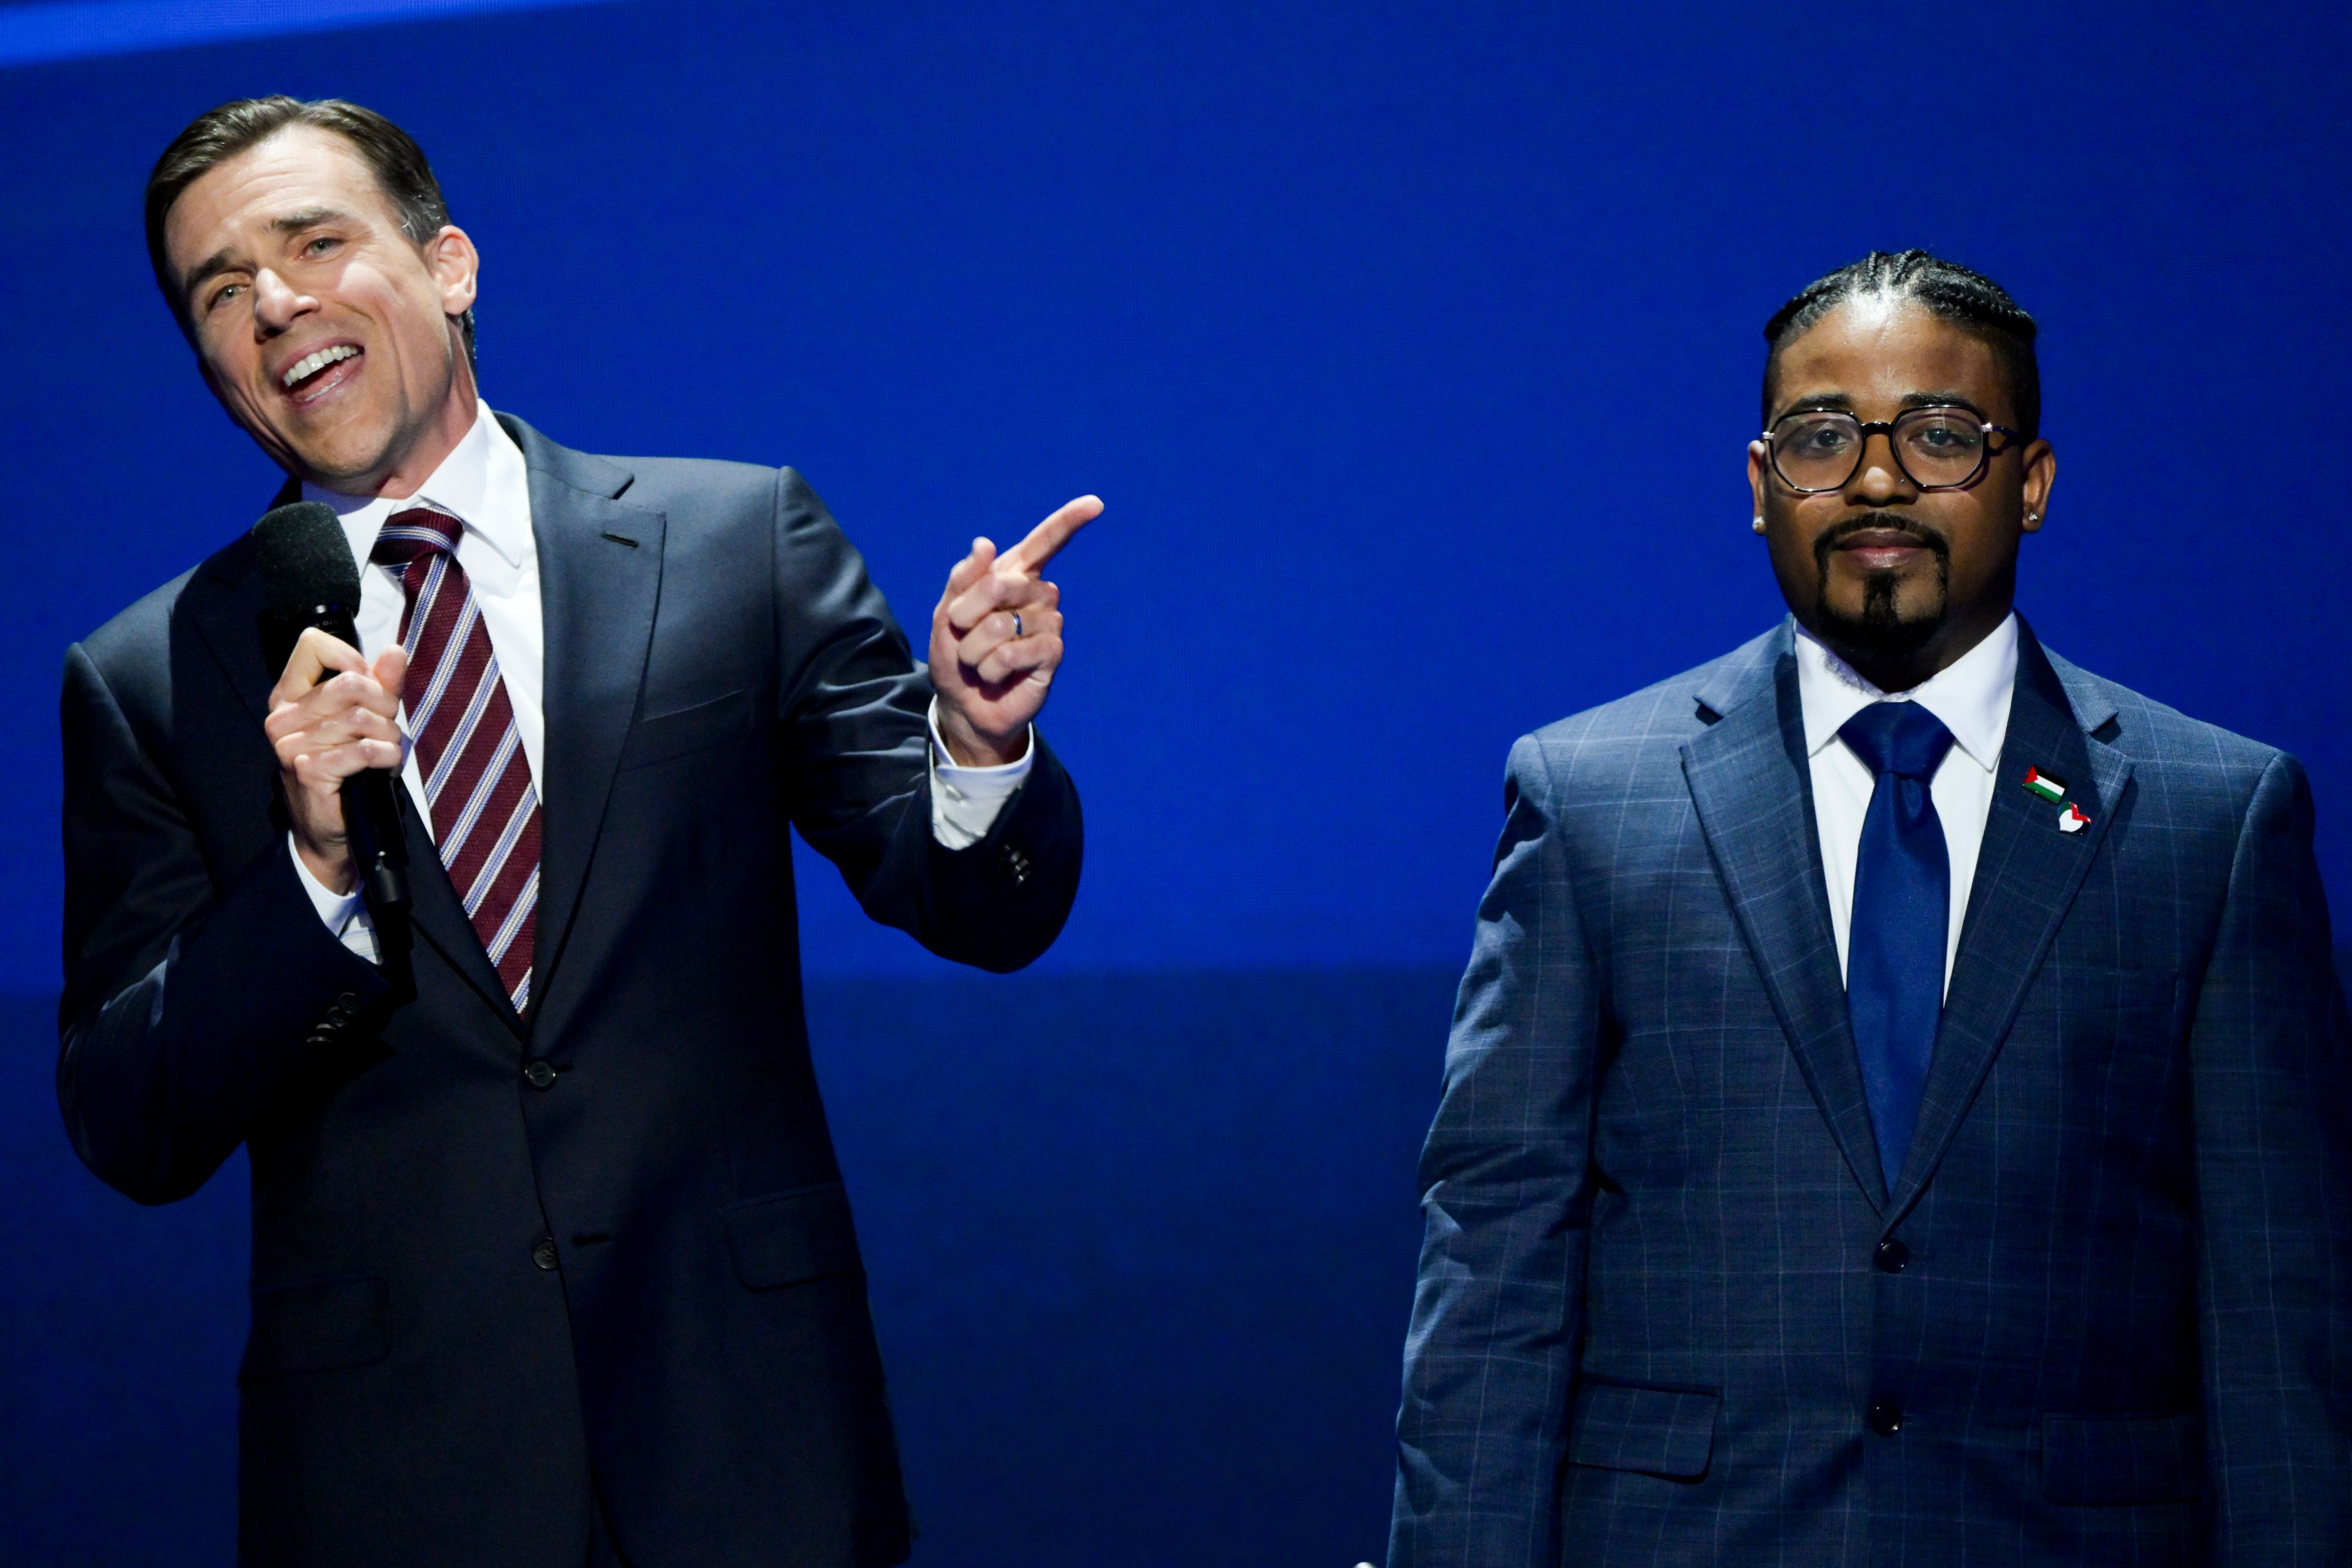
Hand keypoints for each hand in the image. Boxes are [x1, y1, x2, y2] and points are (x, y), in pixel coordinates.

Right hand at [263, 628, 407, 891]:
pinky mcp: (308, 772)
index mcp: (290, 695)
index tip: (370, 684)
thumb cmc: (348, 770)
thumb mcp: (366, 720)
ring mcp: (291, 745)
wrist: (331, 829)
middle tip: (389, 725)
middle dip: (385, 704)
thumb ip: (380, 684)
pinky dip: (386, 756)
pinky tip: (385, 765)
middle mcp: (283, 717)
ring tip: (387, 749)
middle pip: (350, 683)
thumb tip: (394, 650)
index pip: (313, 645)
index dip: (353, 658)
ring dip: (389, 735)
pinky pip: (363, 750)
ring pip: (361, 718)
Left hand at [930, 494, 1099, 765]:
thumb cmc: (956, 655)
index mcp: (1014, 575)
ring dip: (975, 649)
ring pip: (1001, 624)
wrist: (963, 704)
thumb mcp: (946, 614)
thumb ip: (963, 578)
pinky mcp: (1052, 653)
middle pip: (1000, 585)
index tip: (1096, 504)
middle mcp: (1038, 594)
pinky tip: (997, 675)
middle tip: (963, 636)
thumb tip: (986, 543)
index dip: (1069, 520)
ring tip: (980, 662)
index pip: (1045, 542)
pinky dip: (993, 666)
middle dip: (965, 615)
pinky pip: (1016, 651)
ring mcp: (1049, 623)